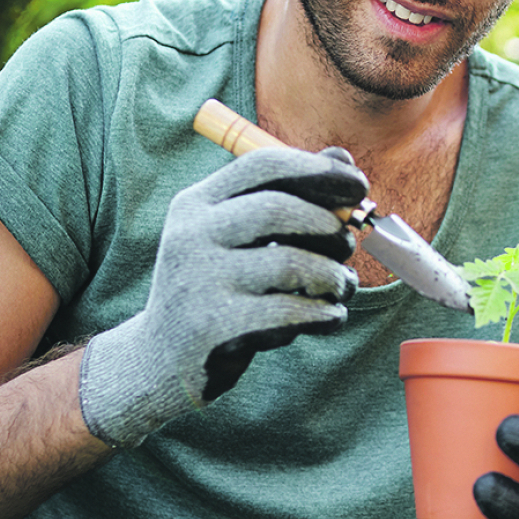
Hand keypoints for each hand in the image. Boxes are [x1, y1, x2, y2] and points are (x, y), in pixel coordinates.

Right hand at [77, 146, 366, 447]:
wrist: (160, 361)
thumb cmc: (216, 288)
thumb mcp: (237, 237)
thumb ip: (287, 196)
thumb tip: (343, 157)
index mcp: (196, 204)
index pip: (262, 165)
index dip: (318, 170)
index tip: (359, 185)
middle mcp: (190, 235)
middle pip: (276, 208)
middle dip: (327, 225)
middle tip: (347, 245)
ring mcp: (199, 282)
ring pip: (289, 263)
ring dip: (332, 275)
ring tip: (341, 287)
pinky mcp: (215, 327)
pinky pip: (290, 311)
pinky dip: (324, 313)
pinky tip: (330, 316)